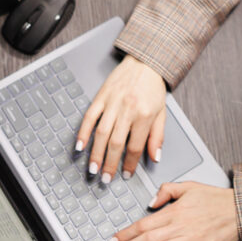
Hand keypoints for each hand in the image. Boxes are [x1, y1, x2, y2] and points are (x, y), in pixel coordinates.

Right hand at [75, 56, 166, 182]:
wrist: (145, 61)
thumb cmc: (153, 87)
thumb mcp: (162, 112)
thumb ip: (157, 137)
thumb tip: (154, 157)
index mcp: (144, 115)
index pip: (135, 146)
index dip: (130, 163)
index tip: (125, 174)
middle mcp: (128, 110)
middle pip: (116, 143)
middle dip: (110, 164)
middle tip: (106, 179)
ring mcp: (112, 103)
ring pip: (101, 133)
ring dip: (96, 154)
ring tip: (93, 169)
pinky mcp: (101, 96)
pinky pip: (89, 117)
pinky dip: (83, 132)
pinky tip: (79, 146)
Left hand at [110, 183, 236, 240]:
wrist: (241, 209)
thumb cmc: (216, 199)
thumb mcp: (189, 185)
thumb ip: (167, 190)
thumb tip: (150, 203)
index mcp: (175, 211)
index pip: (144, 223)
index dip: (126, 233)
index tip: (114, 240)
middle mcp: (180, 226)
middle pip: (147, 239)